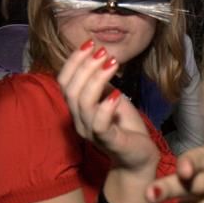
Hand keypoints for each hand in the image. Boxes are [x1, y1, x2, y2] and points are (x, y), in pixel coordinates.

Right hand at [57, 41, 158, 176]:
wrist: (139, 158)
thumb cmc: (125, 128)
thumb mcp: (112, 98)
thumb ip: (101, 83)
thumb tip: (98, 57)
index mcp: (78, 108)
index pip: (64, 81)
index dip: (74, 61)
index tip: (90, 43)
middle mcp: (79, 120)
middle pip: (71, 89)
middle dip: (85, 65)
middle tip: (104, 52)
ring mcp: (92, 132)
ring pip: (83, 102)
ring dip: (96, 78)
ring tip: (112, 64)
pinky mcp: (108, 142)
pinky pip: (99, 123)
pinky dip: (106, 106)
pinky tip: (118, 94)